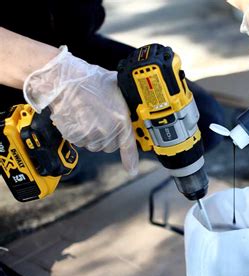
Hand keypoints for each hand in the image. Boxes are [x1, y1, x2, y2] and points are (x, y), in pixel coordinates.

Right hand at [23, 46, 138, 175]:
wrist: (65, 80)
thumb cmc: (90, 81)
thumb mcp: (116, 89)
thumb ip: (124, 104)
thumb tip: (129, 106)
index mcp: (121, 120)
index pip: (128, 145)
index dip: (131, 160)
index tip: (132, 170)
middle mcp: (107, 131)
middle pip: (109, 146)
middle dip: (107, 137)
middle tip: (100, 119)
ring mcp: (90, 135)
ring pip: (94, 145)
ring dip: (92, 136)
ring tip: (87, 116)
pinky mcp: (75, 137)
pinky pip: (80, 142)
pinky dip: (78, 134)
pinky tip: (77, 118)